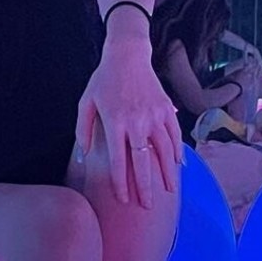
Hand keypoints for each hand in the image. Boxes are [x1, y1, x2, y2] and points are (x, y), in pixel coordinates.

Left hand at [76, 49, 182, 206]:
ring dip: (167, 173)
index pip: (118, 161)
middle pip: (143, 162)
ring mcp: (154, 115)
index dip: (121, 183)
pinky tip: (179, 164)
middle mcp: (136, 122)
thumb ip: (83, 130)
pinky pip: (174, 134)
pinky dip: (178, 151)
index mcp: (115, 123)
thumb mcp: (86, 102)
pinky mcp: (166, 108)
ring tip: (169, 190)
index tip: (123, 199)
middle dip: (146, 187)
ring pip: (164, 151)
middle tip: (148, 206)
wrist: (128, 54)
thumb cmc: (103, 80)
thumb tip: (83, 156)